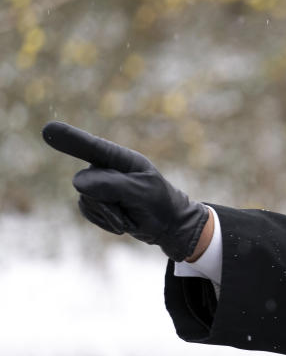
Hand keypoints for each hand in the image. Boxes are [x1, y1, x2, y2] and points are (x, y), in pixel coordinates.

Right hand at [42, 121, 209, 261]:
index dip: (71, 139)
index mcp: (122, 158)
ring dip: (109, 214)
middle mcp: (106, 167)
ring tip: (130, 215)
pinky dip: (105, 221)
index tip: (48, 130)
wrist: (167, 226)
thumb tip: (78, 181)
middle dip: (108, 203)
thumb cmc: (160, 204)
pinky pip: (87, 211)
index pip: (92, 147)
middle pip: (86, 183)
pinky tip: (122, 221)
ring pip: (86, 199)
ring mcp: (99, 183)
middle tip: (132, 208)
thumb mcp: (142, 193)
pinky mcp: (95, 199)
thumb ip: (113, 185)